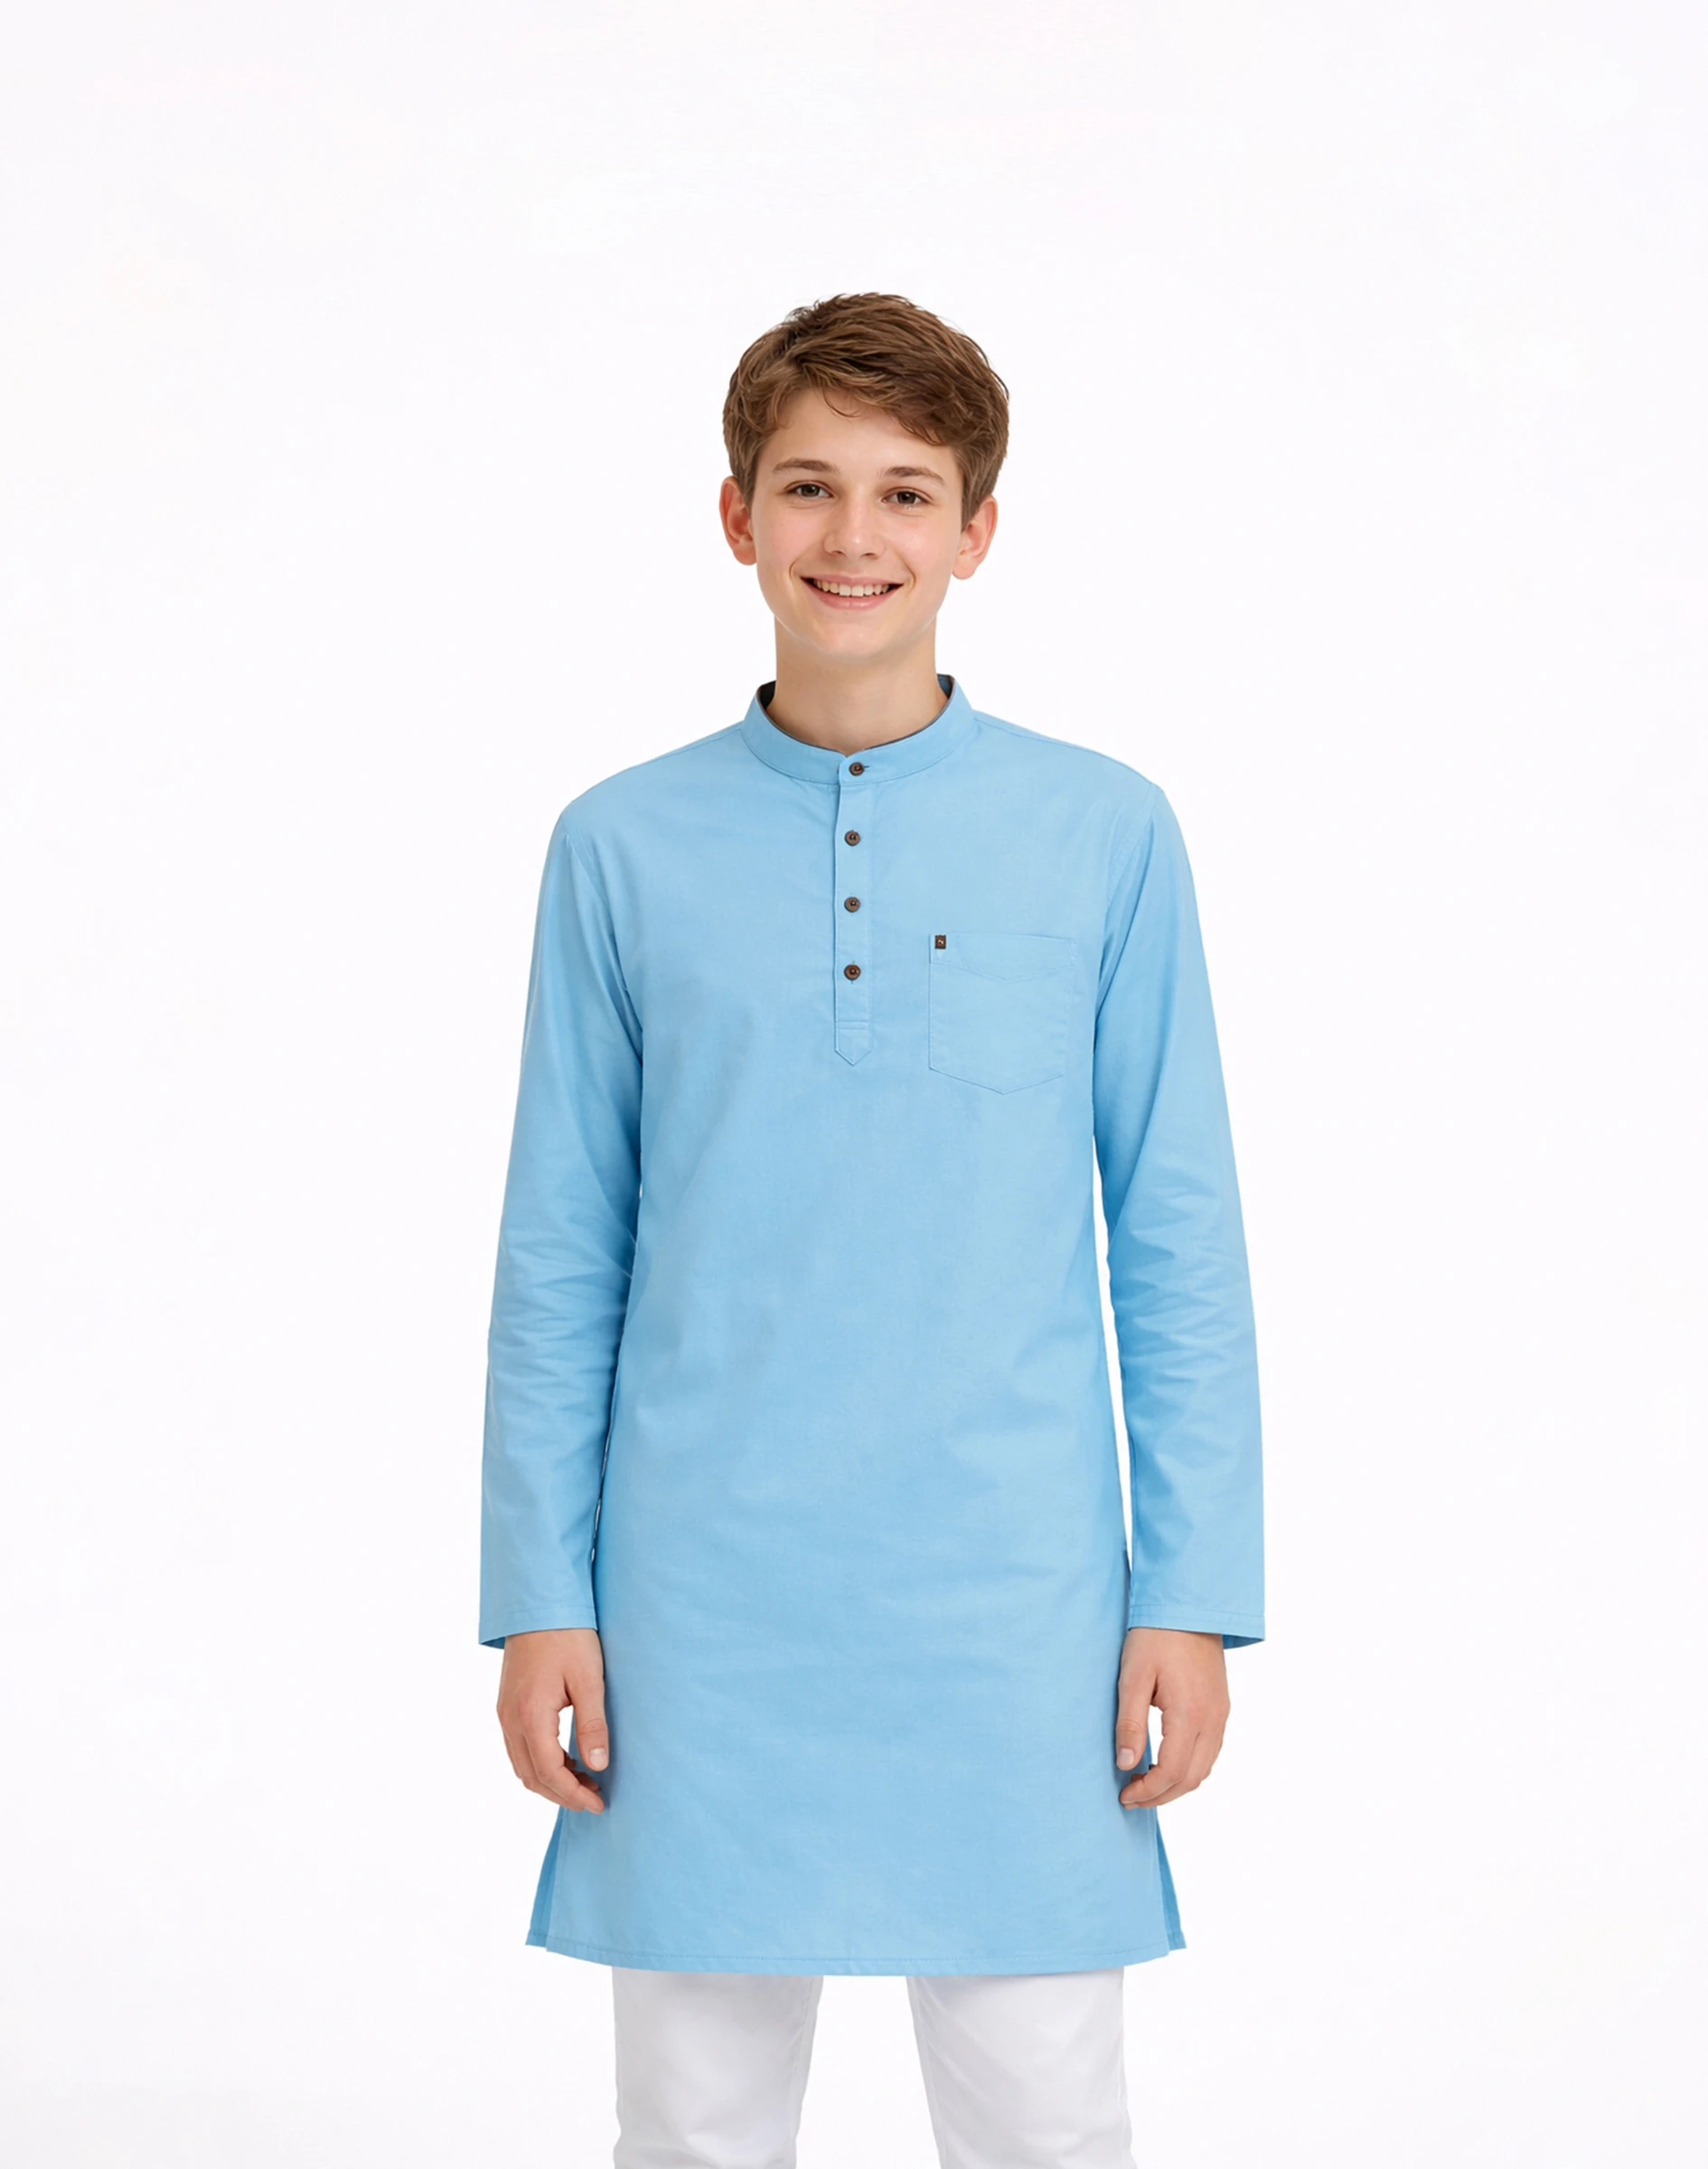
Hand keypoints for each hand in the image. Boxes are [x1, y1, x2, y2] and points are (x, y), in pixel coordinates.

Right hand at [496, 1627, 609, 1813]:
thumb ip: (593, 1725)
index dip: (573, 1795)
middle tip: (594, 1799)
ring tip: (584, 1781)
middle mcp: (510, 1719)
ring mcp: (504, 1712)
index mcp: (530, 1715)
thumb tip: (598, 1766)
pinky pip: (519, 1747)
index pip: (549, 1773)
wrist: (538, 1602)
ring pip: (522, 1765)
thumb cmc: (567, 1635)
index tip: (599, 1804)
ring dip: (550, 1781)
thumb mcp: (589, 1679)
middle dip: (562, 1794)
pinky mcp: (507, 1704)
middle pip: (531, 1776)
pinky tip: (566, 1758)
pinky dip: (540, 1763)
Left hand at [1115, 1626, 1228, 1809]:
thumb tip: (1125, 1765)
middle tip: (1131, 1796)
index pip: (1172, 1772)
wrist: (1189, 1606)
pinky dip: (1190, 1767)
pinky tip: (1166, 1762)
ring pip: (1205, 1769)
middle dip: (1161, 1795)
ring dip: (1176, 1784)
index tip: (1124, 1795)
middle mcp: (1213, 1720)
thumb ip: (1130, 1723)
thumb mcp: (1133, 1676)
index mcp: (1190, 1714)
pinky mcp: (1222, 1708)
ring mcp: (1221, 1715)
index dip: (1148, 1792)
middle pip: (1192, 1779)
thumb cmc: (1156, 1636)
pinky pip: (1210, 1751)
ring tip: (1144, 1782)